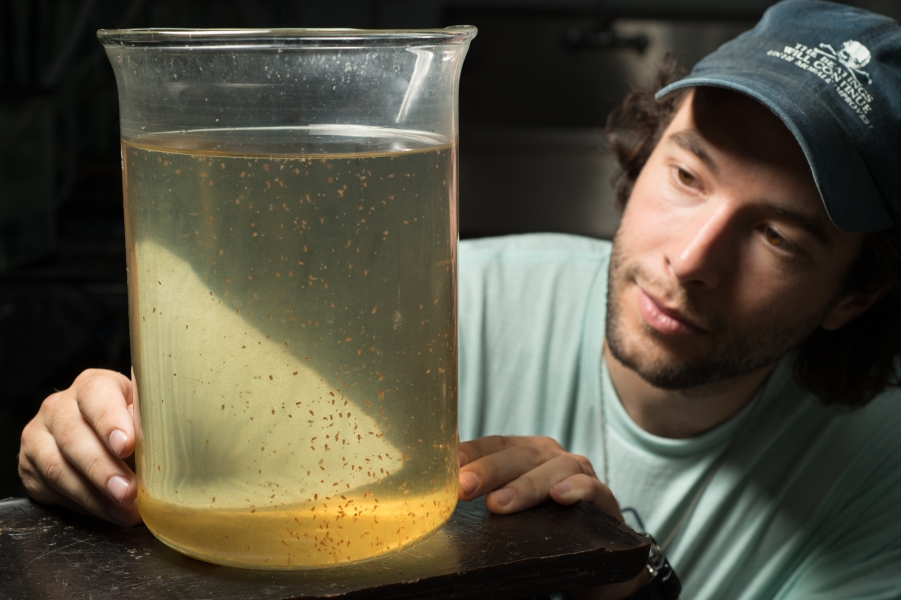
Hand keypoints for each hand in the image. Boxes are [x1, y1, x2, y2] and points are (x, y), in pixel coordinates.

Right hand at [18, 369, 140, 526]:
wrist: (93, 434)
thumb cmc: (128, 421)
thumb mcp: (142, 410)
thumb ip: (148, 418)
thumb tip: (165, 436)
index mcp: (92, 385)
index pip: (96, 396)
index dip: (110, 421)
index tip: (127, 446)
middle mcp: (59, 406)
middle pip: (74, 437)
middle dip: (103, 469)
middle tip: (128, 493)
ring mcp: (38, 435)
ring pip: (58, 468)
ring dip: (93, 495)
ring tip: (124, 511)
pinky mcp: (28, 466)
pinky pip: (51, 489)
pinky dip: (83, 505)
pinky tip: (107, 513)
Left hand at [457, 435, 647, 598]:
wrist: (595, 557)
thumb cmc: (543, 529)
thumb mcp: (511, 511)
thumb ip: (485, 498)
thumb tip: (439, 499)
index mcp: (526, 454)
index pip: (496, 444)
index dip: (473, 452)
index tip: (449, 465)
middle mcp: (552, 457)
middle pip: (519, 455)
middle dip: (489, 470)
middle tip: (464, 487)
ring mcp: (580, 475)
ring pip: (554, 470)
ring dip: (525, 486)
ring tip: (498, 505)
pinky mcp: (604, 500)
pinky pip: (593, 488)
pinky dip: (576, 489)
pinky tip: (559, 498)